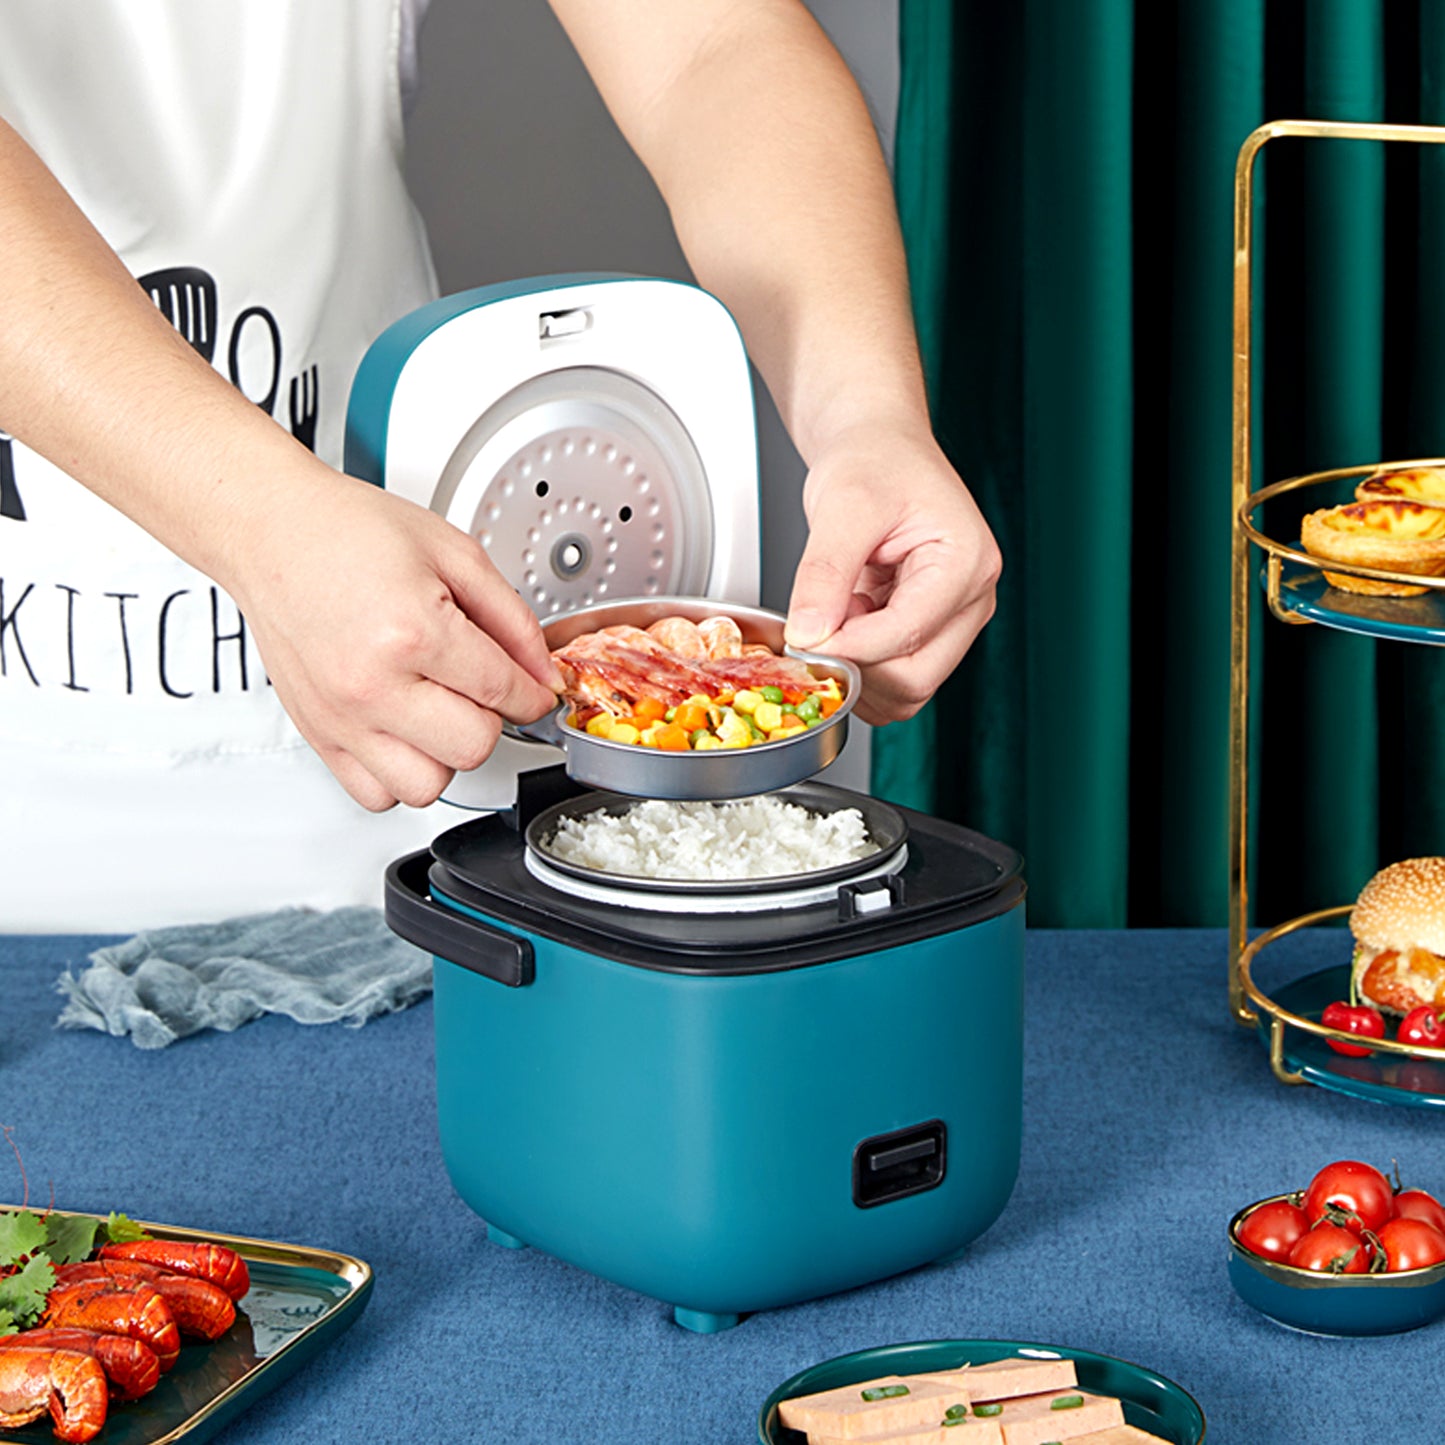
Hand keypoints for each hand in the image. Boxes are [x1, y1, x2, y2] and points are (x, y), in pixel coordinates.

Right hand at [223, 473, 561, 810]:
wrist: (273, 532)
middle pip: (473, 748)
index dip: (533, 693)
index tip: (534, 689)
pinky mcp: (318, 736)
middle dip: (492, 719)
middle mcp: (371, 685)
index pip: (504, 693)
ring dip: (446, 754)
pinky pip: (376, 796)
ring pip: (427, 787)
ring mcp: (340, 717)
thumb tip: (543, 674)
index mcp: (412, 633)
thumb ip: (513, 620)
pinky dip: (400, 775)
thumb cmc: (351, 533)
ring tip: (438, 710)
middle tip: (479, 688)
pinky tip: (404, 731)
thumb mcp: (454, 554)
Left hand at [783, 422, 999, 724]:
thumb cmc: (874, 462)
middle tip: (817, 626)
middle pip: (916, 678)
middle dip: (856, 665)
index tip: (803, 637)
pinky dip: (862, 667)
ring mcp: (953, 620)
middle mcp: (971, 600)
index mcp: (966, 563)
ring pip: (907, 688)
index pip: (908, 635)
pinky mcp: (930, 632)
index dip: (847, 647)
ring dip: (859, 668)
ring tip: (839, 611)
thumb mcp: (841, 505)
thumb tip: (809, 634)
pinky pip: (896, 678)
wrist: (878, 450)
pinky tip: (847, 622)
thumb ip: (824, 572)